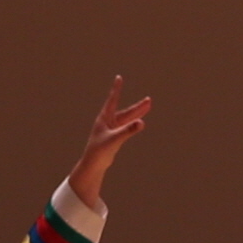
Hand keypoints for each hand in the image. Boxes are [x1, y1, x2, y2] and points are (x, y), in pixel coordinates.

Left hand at [67, 76, 153, 208]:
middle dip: (137, 106)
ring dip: (137, 113)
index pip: (112, 100)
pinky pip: (126, 127)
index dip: (116, 89)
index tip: (118, 77)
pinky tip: (140, 121)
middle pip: (125, 111)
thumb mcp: (115, 139)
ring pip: (127, 119)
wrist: (93, 165)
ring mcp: (111, 130)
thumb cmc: (99, 151)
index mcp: (104, 119)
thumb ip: (129, 130)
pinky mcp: (114, 137)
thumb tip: (142, 122)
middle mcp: (107, 122)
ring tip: (149, 105)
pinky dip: (133, 123)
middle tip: (149, 100)